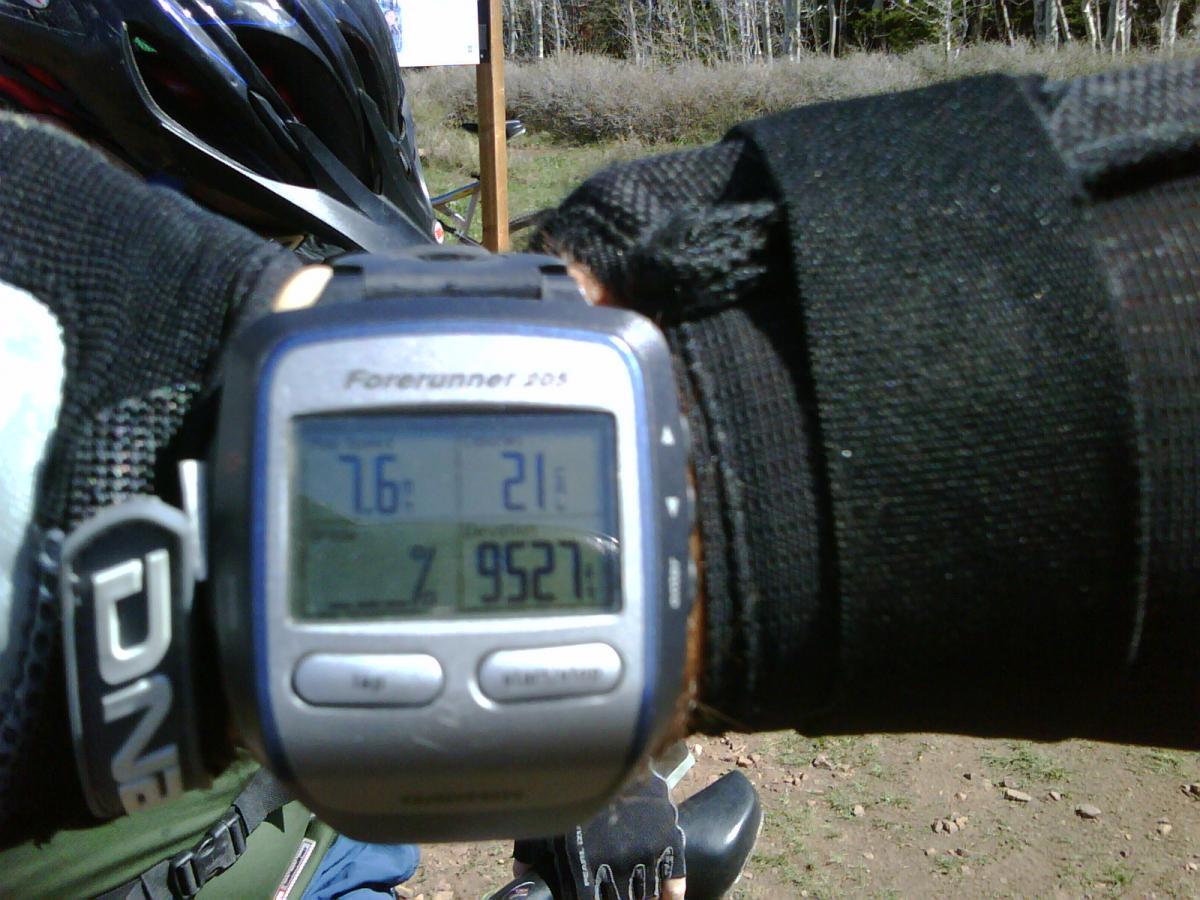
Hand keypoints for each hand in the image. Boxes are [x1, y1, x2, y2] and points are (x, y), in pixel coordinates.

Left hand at [514, 766, 685, 899]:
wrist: (614, 750)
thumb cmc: (575, 781)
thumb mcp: (547, 816)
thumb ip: (531, 852)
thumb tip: (521, 876)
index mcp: (585, 865)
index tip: (588, 895)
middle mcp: (618, 866)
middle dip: (616, 899)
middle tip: (612, 891)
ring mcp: (646, 854)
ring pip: (647, 895)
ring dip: (641, 898)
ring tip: (635, 896)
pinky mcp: (669, 840)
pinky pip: (675, 880)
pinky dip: (672, 894)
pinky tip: (666, 899)